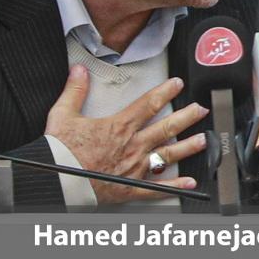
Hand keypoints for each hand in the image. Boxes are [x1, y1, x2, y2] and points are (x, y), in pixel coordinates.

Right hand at [43, 66, 207, 204]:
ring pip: (168, 155)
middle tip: (201, 110)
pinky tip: (190, 184)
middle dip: (186, 117)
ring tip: (203, 141)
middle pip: (166, 128)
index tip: (178, 84)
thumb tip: (78, 70)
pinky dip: (175, 187)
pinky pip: (157, 189)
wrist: (54, 182)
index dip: (165, 92)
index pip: (148, 104)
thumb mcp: (63, 115)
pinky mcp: (130, 188)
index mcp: (119, 127)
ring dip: (188, 147)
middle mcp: (132, 146)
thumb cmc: (59, 152)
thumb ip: (75, 91)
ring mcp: (134, 168)